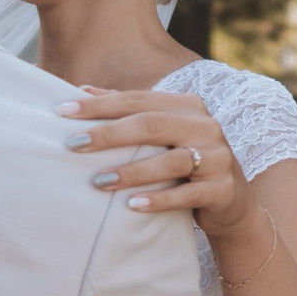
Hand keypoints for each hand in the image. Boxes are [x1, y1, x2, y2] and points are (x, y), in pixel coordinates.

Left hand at [61, 89, 260, 241]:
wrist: (233, 204)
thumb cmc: (187, 164)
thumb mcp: (163, 135)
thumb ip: (128, 111)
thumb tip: (82, 89)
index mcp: (187, 106)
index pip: (138, 100)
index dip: (100, 105)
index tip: (63, 112)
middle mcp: (205, 126)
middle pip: (151, 124)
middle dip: (109, 134)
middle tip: (73, 145)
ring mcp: (218, 158)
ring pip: (170, 161)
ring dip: (132, 172)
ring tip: (98, 181)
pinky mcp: (223, 190)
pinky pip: (187, 194)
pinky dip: (159, 200)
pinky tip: (131, 206)